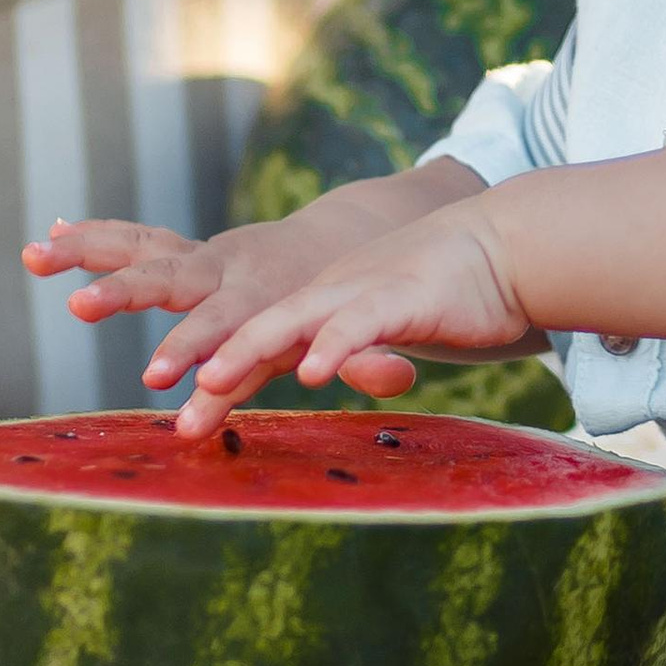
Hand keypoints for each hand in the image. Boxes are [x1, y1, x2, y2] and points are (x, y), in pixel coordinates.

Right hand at [22, 164, 485, 405]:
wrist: (345, 241)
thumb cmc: (345, 306)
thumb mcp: (361, 330)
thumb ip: (373, 357)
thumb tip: (399, 379)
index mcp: (266, 294)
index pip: (231, 331)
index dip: (202, 357)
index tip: (165, 385)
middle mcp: (227, 269)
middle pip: (172, 281)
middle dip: (127, 296)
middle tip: (79, 307)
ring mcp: (202, 257)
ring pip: (141, 249)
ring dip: (88, 252)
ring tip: (34, 253)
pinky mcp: (184, 254)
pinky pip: (133, 241)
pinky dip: (90, 237)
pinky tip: (44, 237)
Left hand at [156, 202, 541, 442]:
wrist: (505, 245)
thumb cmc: (445, 292)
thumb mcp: (382, 324)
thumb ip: (350, 352)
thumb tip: (314, 375)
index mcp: (318, 304)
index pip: (253, 342)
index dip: (213, 374)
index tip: (178, 419)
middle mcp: (328, 294)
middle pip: (253, 327)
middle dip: (200, 355)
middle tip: (160, 392)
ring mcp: (361, 290)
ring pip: (292, 320)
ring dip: (248, 350)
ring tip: (209, 381)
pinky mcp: (404, 296)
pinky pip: (362, 322)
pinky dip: (334, 345)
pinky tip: (311, 372)